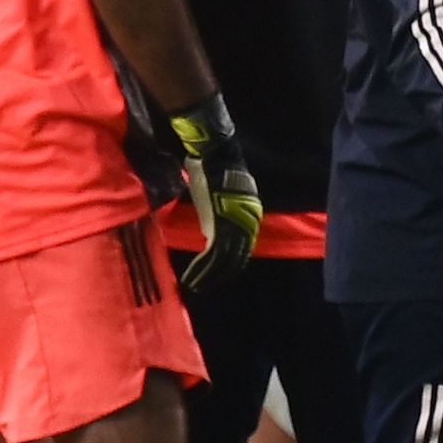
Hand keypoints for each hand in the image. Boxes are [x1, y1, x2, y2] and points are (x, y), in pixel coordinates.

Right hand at [168, 95, 264, 292]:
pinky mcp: (221, 226)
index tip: (216, 275)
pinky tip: (192, 278)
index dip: (230, 264)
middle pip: (236, 257)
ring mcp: (236, 225)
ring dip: (208, 276)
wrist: (214, 156)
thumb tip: (209, 232)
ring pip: (225, 260)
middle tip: (204, 285)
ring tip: (195, 285)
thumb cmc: (212, 172)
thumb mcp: (219, 197)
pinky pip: (213, 256)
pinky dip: (202, 269)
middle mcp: (248, 222)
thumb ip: (217, 215)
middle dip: (219, 274)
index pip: (243, 247)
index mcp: (250, 215)